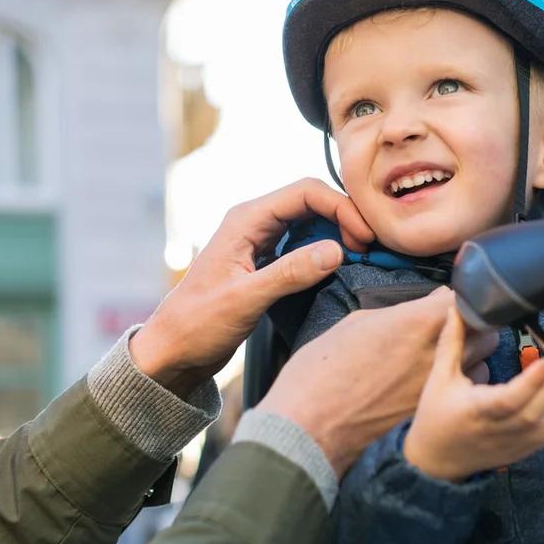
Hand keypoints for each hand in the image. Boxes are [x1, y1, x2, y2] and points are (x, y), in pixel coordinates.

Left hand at [131, 179, 375, 395]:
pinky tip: (340, 267)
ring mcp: (259, 241)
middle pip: (311, 202)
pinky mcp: (265, 261)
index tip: (364, 237)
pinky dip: (325, 250)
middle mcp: (253, 223)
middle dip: (344, 217)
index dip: (340, 207)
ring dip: (337, 233)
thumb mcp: (245, 299)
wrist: (174, 350)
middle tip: (370, 247)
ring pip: (309, 222)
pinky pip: (302, 244)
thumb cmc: (198, 324)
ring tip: (362, 256)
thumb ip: (289, 273)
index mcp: (245, 220)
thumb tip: (336, 251)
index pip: (304, 192)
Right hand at [259, 289, 492, 475]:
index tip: (450, 297)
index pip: (464, 296)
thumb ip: (398, 313)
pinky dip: (464, 387)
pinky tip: (444, 386)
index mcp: (416, 323)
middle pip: (486, 329)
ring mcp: (440, 388)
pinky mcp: (437, 414)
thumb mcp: (355, 324)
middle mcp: (437, 354)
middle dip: (475, 323)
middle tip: (457, 324)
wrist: (308, 428)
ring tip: (452, 357)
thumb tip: (421, 307)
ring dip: (475, 356)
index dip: (459, 295)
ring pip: (485, 364)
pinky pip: (468, 394)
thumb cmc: (320, 374)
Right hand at [403, 310, 543, 481]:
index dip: (533, 381)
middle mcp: (500, 429)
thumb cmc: (436, 416)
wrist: (436, 460)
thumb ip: (451, 342)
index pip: (510, 398)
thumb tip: (457, 307)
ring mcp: (517, 442)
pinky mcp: (526, 449)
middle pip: (537, 407)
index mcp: (477, 410)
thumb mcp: (439, 378)